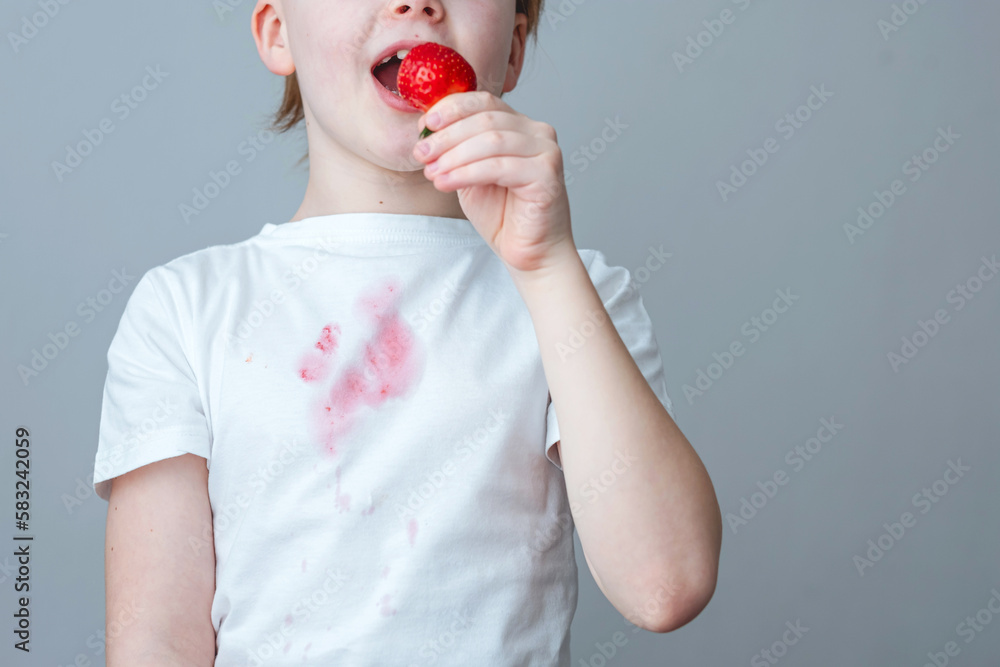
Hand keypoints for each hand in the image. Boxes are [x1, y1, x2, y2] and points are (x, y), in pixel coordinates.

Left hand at [412, 91, 575, 274]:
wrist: (530, 252)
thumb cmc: (503, 214)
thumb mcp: (470, 173)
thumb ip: (457, 149)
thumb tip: (425, 129)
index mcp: (520, 125)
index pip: (485, 101)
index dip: (452, 108)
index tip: (425, 124)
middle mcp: (538, 132)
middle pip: (485, 119)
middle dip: (447, 136)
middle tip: (422, 153)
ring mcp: (546, 152)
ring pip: (491, 141)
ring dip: (454, 156)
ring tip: (431, 172)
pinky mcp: (547, 175)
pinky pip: (499, 167)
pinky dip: (467, 173)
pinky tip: (445, 183)